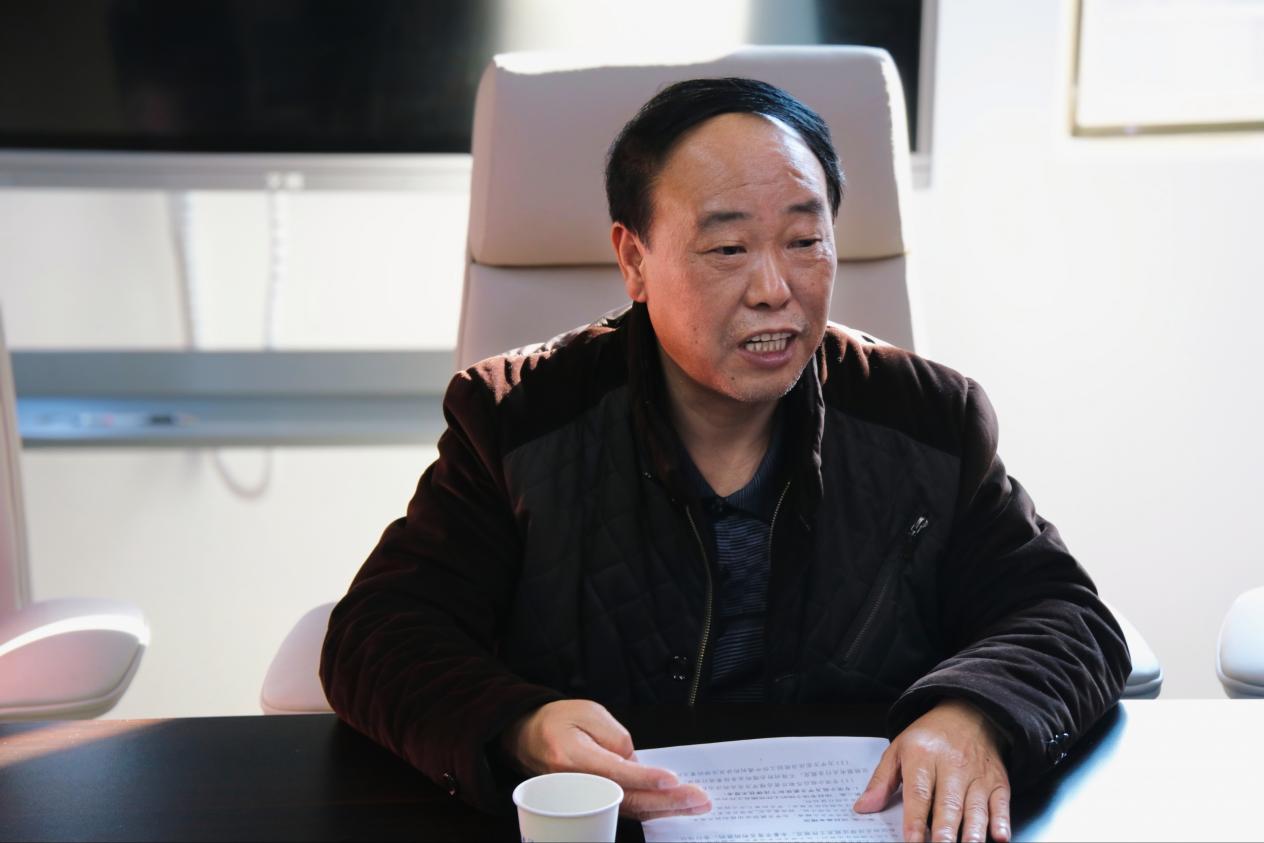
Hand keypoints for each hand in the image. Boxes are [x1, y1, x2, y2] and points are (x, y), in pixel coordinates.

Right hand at [501, 699, 710, 819]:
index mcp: (573, 757)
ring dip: (666, 808)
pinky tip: (675, 807)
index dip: (645, 778)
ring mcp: (585, 798)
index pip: (615, 772)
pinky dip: (652, 810)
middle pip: (627, 799)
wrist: (527, 737)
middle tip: (699, 798)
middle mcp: (579, 785)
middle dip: (667, 800)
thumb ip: (615, 736)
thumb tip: (638, 763)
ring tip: (697, 804)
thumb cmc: (557, 720)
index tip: (672, 780)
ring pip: (629, 809)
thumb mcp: (587, 712)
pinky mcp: (593, 801)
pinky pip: (625, 809)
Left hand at [853, 699, 1010, 842]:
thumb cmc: (930, 736)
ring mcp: (977, 775)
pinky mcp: (997, 781)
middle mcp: (952, 766)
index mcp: (923, 757)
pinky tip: (1000, 835)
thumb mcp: (898, 749)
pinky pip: (1001, 803)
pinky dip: (1002, 820)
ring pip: (975, 807)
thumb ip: (881, 781)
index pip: (918, 793)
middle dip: (945, 830)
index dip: (914, 820)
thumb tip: (863, 807)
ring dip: (973, 830)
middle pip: (948, 803)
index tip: (911, 841)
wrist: (968, 713)